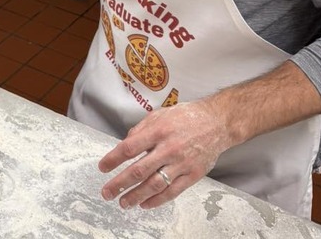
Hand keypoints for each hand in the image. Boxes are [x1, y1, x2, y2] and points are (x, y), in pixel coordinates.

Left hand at [98, 101, 233, 209]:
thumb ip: (140, 130)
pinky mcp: (193, 174)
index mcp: (158, 131)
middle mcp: (168, 148)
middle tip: (107, 192)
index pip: (129, 148)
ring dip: (136, 196)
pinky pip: (173, 191)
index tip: (102, 167)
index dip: (113, 160)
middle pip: (139, 170)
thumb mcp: (159, 115)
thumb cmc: (186, 117)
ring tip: (124, 202)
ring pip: (154, 184)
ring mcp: (182, 163)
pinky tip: (145, 203)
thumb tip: (124, 144)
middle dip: (119, 183)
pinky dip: (157, 200)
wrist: (218, 122)